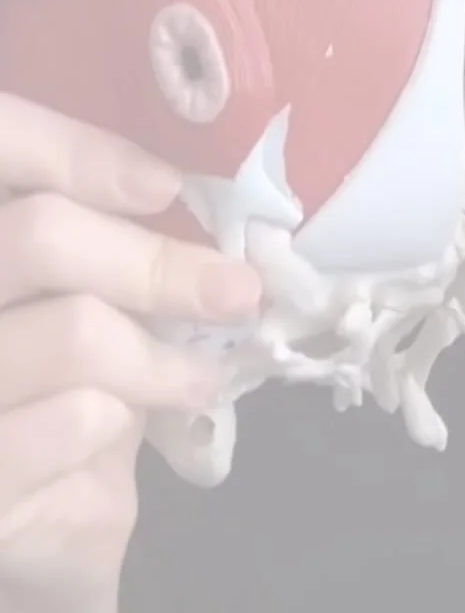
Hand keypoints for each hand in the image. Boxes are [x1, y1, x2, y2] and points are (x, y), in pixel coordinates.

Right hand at [0, 93, 261, 612]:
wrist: (33, 532)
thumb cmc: (55, 395)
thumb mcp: (76, 306)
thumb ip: (110, 243)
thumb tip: (210, 199)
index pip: (1, 139)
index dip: (73, 149)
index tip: (165, 184)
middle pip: (42, 236)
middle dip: (156, 262)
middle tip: (235, 291)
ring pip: (74, 331)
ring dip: (158, 358)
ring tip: (197, 377)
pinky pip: (75, 419)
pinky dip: (119, 421)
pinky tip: (120, 431)